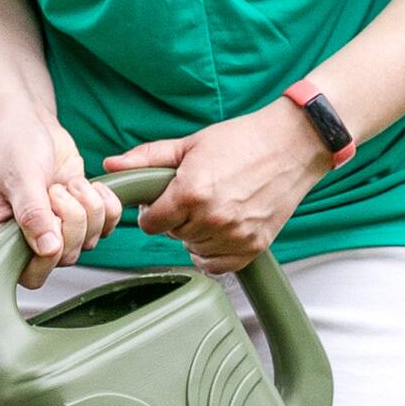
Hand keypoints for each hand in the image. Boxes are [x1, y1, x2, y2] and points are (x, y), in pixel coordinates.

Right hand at [0, 117, 124, 290]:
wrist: (29, 123)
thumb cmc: (14, 148)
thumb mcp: (20, 178)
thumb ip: (33, 215)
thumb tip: (47, 251)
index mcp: (1, 240)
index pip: (31, 275)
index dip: (49, 253)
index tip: (49, 215)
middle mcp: (29, 241)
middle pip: (66, 257)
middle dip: (72, 219)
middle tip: (55, 190)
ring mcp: (57, 230)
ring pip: (89, 242)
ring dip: (87, 207)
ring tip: (67, 183)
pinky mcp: (81, 217)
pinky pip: (108, 227)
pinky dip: (106, 204)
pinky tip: (88, 185)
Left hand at [103, 105, 333, 270]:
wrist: (293, 143)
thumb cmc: (244, 140)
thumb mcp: (190, 144)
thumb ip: (147, 158)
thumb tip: (111, 166)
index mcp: (191, 193)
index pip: (151, 224)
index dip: (154, 211)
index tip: (165, 200)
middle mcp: (213, 218)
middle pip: (172, 236)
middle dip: (177, 219)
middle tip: (196, 197)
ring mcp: (235, 234)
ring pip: (194, 250)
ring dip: (197, 234)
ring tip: (213, 207)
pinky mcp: (255, 246)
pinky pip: (218, 265)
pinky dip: (215, 253)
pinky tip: (220, 230)